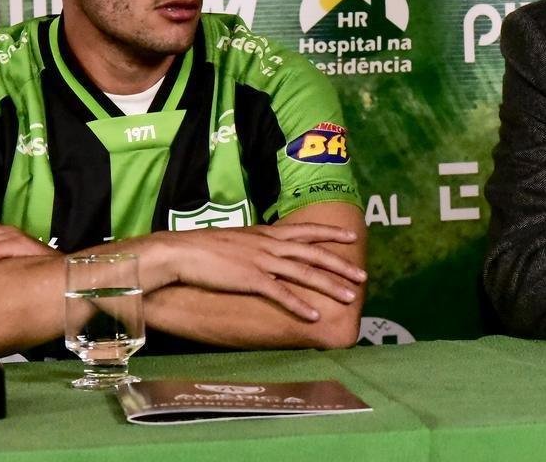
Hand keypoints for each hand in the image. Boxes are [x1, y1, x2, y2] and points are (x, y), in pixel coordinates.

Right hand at [154, 223, 366, 321]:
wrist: (182, 251)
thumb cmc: (207, 247)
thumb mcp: (240, 239)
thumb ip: (259, 243)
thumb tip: (271, 248)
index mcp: (268, 233)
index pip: (306, 231)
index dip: (330, 233)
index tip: (352, 235)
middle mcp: (270, 245)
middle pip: (313, 254)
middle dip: (340, 265)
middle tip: (363, 276)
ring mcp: (262, 261)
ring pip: (304, 273)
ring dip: (329, 285)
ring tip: (350, 297)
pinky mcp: (250, 279)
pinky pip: (280, 293)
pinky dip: (298, 305)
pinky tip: (313, 315)